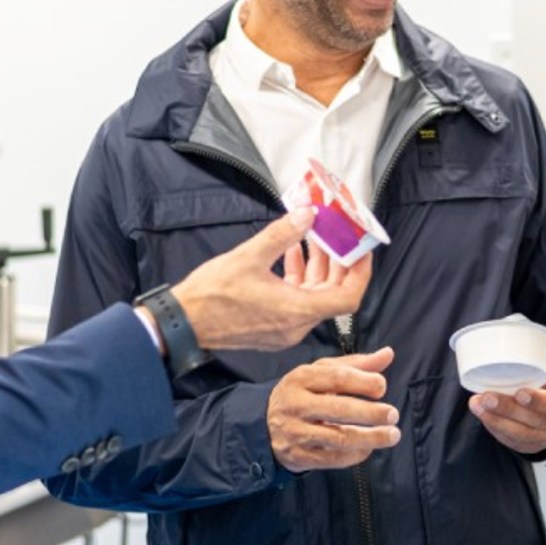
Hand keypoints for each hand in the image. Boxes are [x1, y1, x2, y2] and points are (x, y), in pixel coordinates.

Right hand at [171, 208, 372, 351]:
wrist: (183, 323)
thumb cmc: (211, 296)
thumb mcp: (249, 256)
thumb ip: (283, 235)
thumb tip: (308, 215)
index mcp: (296, 311)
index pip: (348, 298)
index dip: (360, 273)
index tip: (362, 251)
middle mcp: (295, 325)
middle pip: (332, 294)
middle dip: (337, 262)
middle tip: (337, 235)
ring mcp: (284, 329)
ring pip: (314, 296)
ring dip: (317, 267)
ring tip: (312, 236)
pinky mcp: (272, 327)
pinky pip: (297, 301)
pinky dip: (300, 278)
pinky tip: (290, 253)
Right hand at [268, 347, 400, 472]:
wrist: (264, 425)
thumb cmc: (301, 394)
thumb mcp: (321, 373)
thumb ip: (355, 364)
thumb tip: (388, 354)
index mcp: (301, 378)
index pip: (336, 378)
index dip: (363, 382)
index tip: (382, 387)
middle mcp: (296, 405)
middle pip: (338, 409)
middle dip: (371, 413)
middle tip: (393, 414)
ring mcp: (296, 432)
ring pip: (339, 438)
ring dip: (371, 438)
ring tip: (392, 435)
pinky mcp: (300, 456)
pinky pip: (333, 458)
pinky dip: (356, 454)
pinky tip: (369, 448)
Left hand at [468, 361, 545, 454]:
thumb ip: (536, 363)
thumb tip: (508, 347)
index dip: (540, 401)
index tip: (520, 393)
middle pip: (536, 420)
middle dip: (508, 409)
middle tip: (487, 398)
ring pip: (522, 435)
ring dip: (496, 420)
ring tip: (477, 405)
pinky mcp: (535, 446)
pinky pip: (513, 442)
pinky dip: (495, 428)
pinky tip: (483, 416)